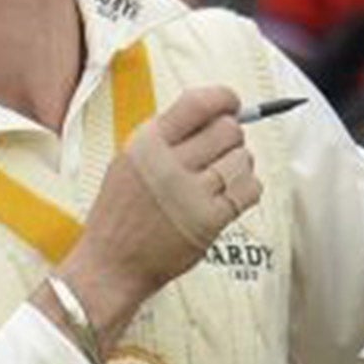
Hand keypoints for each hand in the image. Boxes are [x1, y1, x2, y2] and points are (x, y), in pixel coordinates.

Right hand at [63, 85, 260, 332]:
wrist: (112, 264)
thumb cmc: (123, 211)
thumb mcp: (130, 160)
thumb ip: (169, 135)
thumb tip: (221, 111)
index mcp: (146, 143)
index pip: (199, 103)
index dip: (225, 98)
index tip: (233, 104)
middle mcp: (168, 165)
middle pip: (228, 129)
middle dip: (232, 137)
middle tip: (221, 152)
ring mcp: (191, 195)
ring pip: (243, 159)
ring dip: (240, 165)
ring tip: (221, 178)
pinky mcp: (210, 222)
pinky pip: (250, 190)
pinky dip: (248, 189)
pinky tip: (232, 195)